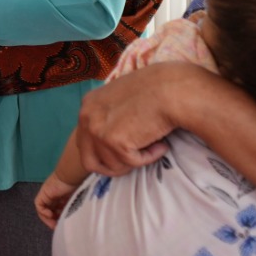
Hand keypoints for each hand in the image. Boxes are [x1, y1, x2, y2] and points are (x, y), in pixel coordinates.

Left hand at [34, 172, 80, 228]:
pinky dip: (43, 212)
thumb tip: (77, 223)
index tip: (64, 226)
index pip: (59, 211)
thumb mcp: (77, 202)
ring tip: (55, 224)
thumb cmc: (78, 188)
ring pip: (45, 210)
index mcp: (63, 198)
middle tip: (59, 227)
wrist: (71, 176)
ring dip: (49, 218)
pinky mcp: (43, 194)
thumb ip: (75, 209)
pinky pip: (39, 205)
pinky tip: (50, 215)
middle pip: (51, 211)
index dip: (60, 219)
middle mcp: (54, 196)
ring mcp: (48, 195)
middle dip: (55, 221)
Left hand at [75, 61, 210, 175]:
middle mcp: (86, 117)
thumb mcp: (121, 101)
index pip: (85, 143)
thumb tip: (110, 144)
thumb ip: (110, 118)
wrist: (170, 88)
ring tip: (153, 145)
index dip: (105, 154)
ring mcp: (97, 129)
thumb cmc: (155, 91)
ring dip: (135, 160)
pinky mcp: (113, 140)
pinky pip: (132, 163)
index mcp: (87, 106)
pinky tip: (160, 144)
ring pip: (112, 166)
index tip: (125, 152)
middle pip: (89, 161)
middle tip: (136, 159)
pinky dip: (149, 158)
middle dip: (114, 167)